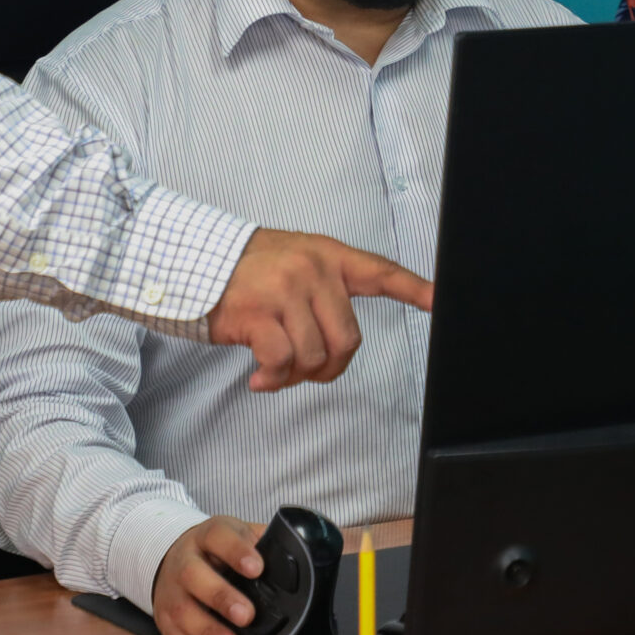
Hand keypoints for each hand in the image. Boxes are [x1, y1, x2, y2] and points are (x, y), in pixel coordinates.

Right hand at [152, 515, 262, 634]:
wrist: (173, 555)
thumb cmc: (217, 550)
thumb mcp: (238, 535)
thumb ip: (263, 542)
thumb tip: (299, 553)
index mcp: (207, 536)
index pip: (218, 536)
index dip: (236, 551)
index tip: (257, 568)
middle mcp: (184, 561)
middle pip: (195, 575)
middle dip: (221, 597)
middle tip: (246, 616)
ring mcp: (171, 589)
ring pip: (182, 609)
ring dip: (206, 631)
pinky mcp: (162, 616)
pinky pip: (170, 633)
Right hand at [205, 228, 433, 390]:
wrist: (194, 261)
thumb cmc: (245, 272)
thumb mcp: (292, 263)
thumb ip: (322, 293)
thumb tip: (336, 350)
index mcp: (327, 255)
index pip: (381, 272)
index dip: (415, 288)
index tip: (440, 300)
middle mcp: (312, 269)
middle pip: (348, 340)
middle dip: (329, 368)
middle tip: (304, 370)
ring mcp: (285, 290)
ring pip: (314, 356)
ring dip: (295, 376)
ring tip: (274, 370)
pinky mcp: (258, 313)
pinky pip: (282, 362)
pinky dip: (272, 379)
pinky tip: (258, 378)